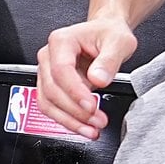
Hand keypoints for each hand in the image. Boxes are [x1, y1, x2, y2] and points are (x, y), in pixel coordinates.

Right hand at [36, 16, 136, 139]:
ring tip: (90, 130)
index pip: (61, 71)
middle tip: (97, 121)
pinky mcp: (50, 85)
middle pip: (51, 90)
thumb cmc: (109, 34)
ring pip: (47, 101)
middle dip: (74, 111)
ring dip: (68, 119)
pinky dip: (66, 119)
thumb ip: (109, 61)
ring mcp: (46, 71)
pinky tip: (82, 126)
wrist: (105, 33)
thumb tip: (98, 79)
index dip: (75, 92)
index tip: (92, 106)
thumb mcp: (119, 42)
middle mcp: (48, 56)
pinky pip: (52, 105)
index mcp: (61, 41)